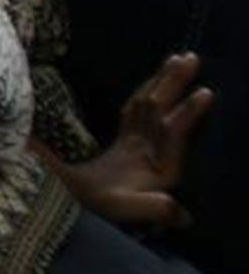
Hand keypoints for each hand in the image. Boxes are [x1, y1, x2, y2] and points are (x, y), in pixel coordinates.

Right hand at [59, 51, 213, 227]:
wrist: (68, 210)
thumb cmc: (89, 212)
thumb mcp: (119, 214)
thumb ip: (150, 210)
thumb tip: (185, 216)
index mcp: (150, 169)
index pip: (171, 135)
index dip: (187, 115)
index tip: (205, 92)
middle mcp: (148, 157)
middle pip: (163, 114)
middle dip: (176, 87)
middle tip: (191, 57)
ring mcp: (135, 151)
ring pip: (151, 110)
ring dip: (164, 85)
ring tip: (178, 59)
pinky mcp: (121, 149)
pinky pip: (133, 115)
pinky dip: (142, 96)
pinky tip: (150, 84)